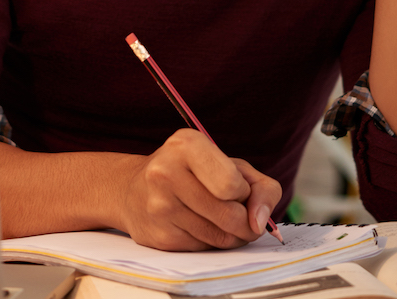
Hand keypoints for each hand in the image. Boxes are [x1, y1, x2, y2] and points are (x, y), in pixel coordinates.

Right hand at [115, 129, 281, 250]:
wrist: (134, 190)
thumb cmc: (193, 174)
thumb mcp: (230, 165)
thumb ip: (261, 188)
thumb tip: (260, 222)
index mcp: (186, 145)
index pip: (232, 184)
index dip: (244, 193)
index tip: (237, 190)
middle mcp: (166, 173)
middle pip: (230, 216)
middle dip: (246, 222)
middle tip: (241, 216)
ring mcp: (159, 207)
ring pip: (219, 238)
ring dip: (231, 236)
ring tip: (220, 221)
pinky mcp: (157, 237)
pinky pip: (203, 250)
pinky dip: (210, 244)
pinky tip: (199, 228)